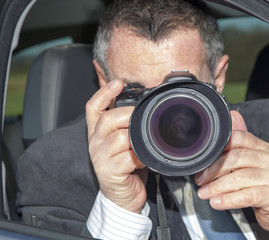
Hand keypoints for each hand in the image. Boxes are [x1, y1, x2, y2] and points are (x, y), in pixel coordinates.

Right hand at [86, 80, 147, 213]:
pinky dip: (140, 158)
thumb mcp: (125, 142)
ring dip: (137, 139)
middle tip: (144, 117)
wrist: (123, 195)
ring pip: (119, 138)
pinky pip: (127, 159)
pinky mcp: (109, 173)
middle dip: (129, 115)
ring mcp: (100, 158)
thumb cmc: (127, 166)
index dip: (104, 93)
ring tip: (145, 144)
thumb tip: (146, 109)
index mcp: (98, 132)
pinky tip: (144, 160)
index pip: (93, 108)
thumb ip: (129, 126)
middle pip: (107, 120)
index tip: (118, 83)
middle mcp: (95, 143)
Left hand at [194, 110, 268, 238]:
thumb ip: (238, 143)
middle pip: (235, 158)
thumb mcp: (250, 162)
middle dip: (213, 169)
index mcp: (260, 147)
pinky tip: (217, 203)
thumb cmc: (262, 183)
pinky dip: (228, 199)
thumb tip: (231, 115)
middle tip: (199, 180)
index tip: (202, 158)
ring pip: (239, 177)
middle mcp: (268, 158)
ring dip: (217, 187)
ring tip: (204, 193)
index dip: (217, 147)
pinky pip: (247, 195)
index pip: (238, 138)